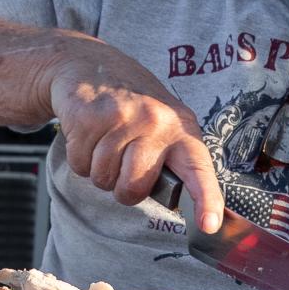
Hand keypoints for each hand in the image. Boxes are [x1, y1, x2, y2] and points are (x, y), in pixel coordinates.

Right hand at [45, 42, 224, 232]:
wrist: (89, 64)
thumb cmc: (130, 105)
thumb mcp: (162, 124)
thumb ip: (171, 161)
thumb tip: (179, 204)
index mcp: (181, 129)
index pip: (198, 169)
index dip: (206, 199)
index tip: (210, 224)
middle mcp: (156, 121)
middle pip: (133, 188)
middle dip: (122, 188)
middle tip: (122, 163)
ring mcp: (122, 117)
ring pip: (103, 179)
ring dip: (98, 170)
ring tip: (104, 140)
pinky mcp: (90, 117)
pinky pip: (80, 164)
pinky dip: (79, 157)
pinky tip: (87, 133)